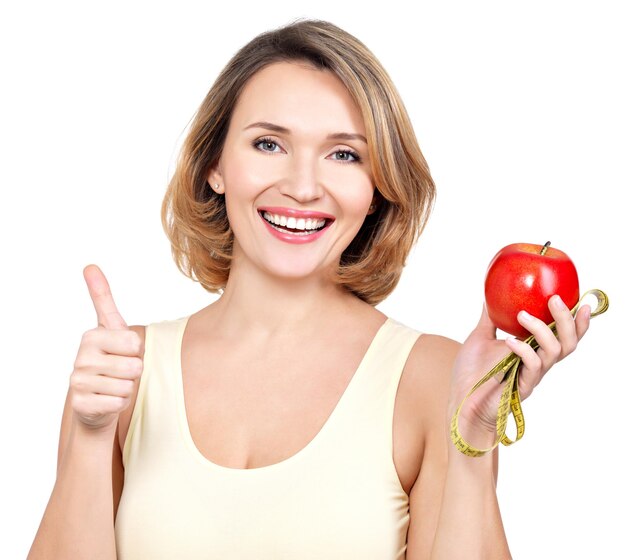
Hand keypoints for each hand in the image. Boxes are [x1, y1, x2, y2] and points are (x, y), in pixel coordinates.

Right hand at [69, 265, 142, 432]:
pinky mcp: (82, 406)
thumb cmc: (109, 358)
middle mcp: (80, 359)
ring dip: (127, 387)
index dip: (136, 350)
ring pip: (127, 385)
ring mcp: (78, 383)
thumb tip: (90, 265)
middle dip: (134, 371)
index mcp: (91, 337)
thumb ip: (102, 297)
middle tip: (120, 371)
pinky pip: (119, 403)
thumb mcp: (110, 326)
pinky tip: (108, 399)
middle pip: (134, 366)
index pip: (134, 342)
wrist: (96, 398)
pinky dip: (120, 403)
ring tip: (113, 384)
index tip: (122, 351)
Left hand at [449, 295, 592, 442]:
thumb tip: (489, 293)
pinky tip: (509, 341)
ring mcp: (531, 375)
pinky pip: (533, 366)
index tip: (581, 302)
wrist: (460, 398)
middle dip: (566, 320)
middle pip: (567, 342)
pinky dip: (524, 350)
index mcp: (532, 349)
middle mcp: (537, 361)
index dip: (577, 321)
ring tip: (523, 316)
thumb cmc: (471, 371)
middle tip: (553, 300)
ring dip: (542, 330)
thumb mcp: (480, 336)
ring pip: (554, 351)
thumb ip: (490, 317)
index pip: (563, 335)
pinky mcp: (523, 386)